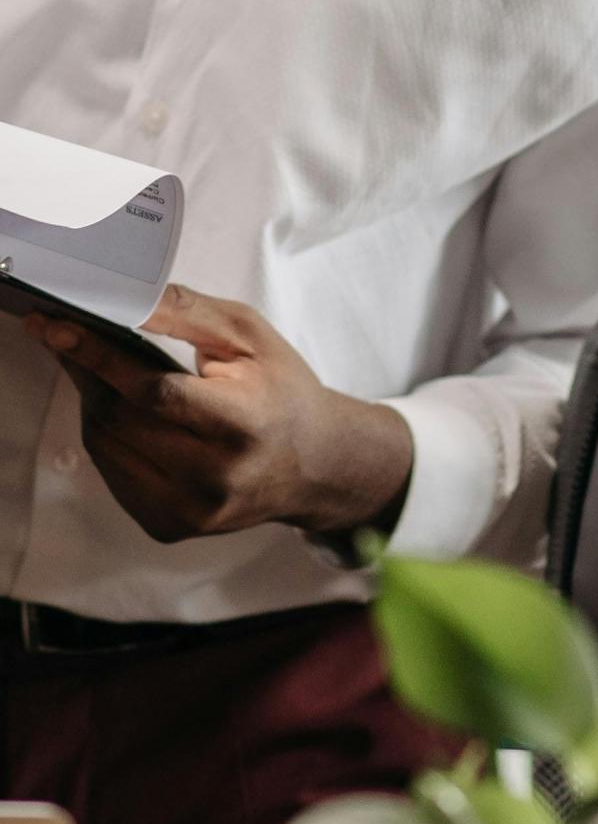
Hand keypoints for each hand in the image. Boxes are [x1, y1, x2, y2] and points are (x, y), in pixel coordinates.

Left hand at [23, 282, 413, 544]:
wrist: (314, 464)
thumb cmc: (281, 392)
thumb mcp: (248, 337)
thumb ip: (184, 312)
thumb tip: (118, 297)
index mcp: (244, 426)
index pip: (154, 392)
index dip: (99, 357)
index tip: (57, 327)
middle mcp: (215, 478)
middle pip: (120, 419)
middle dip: (88, 372)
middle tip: (72, 338)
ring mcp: (189, 510)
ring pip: (105, 445)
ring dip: (95, 402)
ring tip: (109, 375)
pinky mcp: (168, 526)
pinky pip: (111, 472)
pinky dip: (107, 437)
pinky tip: (128, 416)